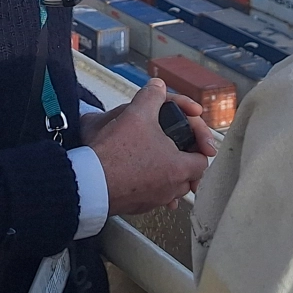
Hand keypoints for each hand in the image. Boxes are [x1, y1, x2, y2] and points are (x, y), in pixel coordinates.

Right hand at [87, 79, 212, 215]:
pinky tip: (137, 173)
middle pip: (189, 176)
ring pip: (171, 188)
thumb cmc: (116, 152)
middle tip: (173, 147)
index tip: (191, 139)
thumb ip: (151, 96)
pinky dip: (149, 186)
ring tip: (154, 158)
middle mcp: (171, 189)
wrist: (90, 180)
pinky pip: (151, 196)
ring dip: (167, 175)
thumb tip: (157, 86)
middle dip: (183, 161)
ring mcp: (154, 200)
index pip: (202, 160)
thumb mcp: (137, 113)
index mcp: (179, 167)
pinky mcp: (137, 206)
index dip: (198, 145)